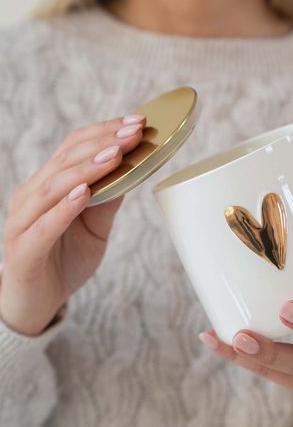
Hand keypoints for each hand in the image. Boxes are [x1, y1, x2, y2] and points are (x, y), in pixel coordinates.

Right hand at [0, 113, 146, 336]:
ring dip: (86, 169)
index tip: (136, 122)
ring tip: (114, 155)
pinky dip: (64, 207)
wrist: (37, 304)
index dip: (103, 131)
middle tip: (133, 133)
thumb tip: (132, 170)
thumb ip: (108, 201)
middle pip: (64, 160)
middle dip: (102, 143)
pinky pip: (43, 225)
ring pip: (52, 186)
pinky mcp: (23, 250)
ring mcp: (22, 222)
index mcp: (48, 185)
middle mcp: (30, 196)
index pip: (73, 146)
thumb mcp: (96, 228)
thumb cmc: (65, 260)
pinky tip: (84, 193)